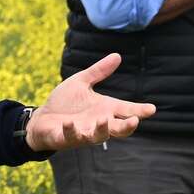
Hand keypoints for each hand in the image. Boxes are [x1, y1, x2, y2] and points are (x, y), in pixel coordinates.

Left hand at [25, 53, 156, 151]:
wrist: (41, 118)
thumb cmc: (64, 103)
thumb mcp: (81, 83)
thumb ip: (98, 72)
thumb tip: (117, 56)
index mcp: (104, 109)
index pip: (126, 110)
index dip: (139, 111)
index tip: (152, 109)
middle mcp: (98, 123)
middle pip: (119, 129)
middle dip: (127, 127)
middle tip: (134, 121)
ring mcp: (84, 132)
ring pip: (99, 136)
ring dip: (102, 129)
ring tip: (104, 120)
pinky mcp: (67, 137)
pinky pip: (71, 136)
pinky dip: (71, 130)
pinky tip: (69, 123)